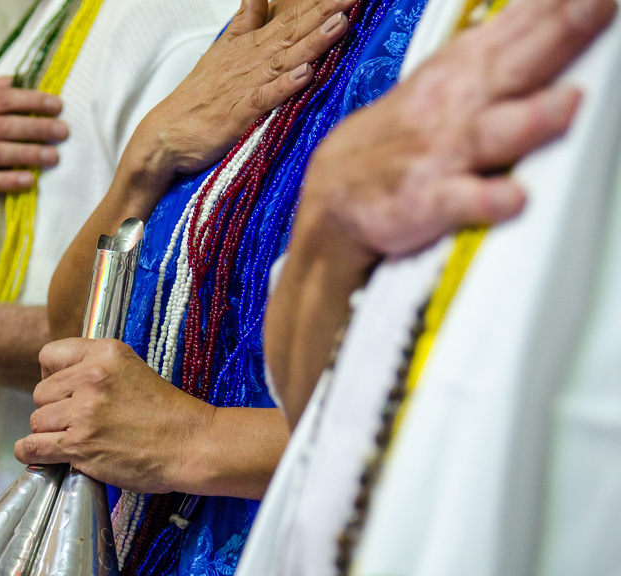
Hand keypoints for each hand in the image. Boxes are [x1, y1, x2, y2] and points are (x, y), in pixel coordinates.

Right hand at [0, 76, 68, 212]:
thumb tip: (15, 79)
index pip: (3, 100)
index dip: (31, 101)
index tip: (57, 106)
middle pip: (5, 126)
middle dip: (37, 128)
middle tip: (63, 132)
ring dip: (28, 155)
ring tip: (54, 157)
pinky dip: (8, 181)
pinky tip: (28, 181)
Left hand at [15, 339, 215, 492]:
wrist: (191, 445)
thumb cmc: (166, 413)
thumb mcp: (132, 370)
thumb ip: (95, 368)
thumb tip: (57, 380)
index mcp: (105, 353)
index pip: (49, 355)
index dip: (51, 375)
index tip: (62, 391)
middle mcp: (91, 377)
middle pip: (40, 392)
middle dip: (53, 408)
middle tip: (75, 421)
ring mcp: (84, 412)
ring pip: (37, 420)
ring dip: (49, 433)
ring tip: (72, 439)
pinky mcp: (80, 445)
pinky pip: (34, 446)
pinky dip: (28, 452)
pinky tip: (32, 453)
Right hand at [127, 0, 356, 184]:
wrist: (165, 135)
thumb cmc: (197, 97)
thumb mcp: (222, 50)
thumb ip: (245, 22)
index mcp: (248, 47)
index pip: (288, 19)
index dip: (318, 4)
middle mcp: (250, 62)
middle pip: (292, 33)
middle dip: (324, 13)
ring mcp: (244, 87)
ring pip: (284, 60)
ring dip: (313, 43)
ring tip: (339, 23)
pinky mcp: (237, 114)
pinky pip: (264, 98)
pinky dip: (284, 86)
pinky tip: (305, 74)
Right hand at [294, 0, 614, 272]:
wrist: (335, 192)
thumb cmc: (407, 132)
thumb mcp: (453, 72)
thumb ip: (514, 39)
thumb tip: (564, 4)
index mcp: (468, 66)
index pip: (523, 20)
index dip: (557, 1)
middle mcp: (459, 103)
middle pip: (516, 63)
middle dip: (560, 31)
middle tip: (597, 3)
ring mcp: (442, 152)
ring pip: (491, 133)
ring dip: (529, 118)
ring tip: (568, 102)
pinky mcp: (424, 201)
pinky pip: (457, 202)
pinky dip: (484, 200)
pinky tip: (511, 198)